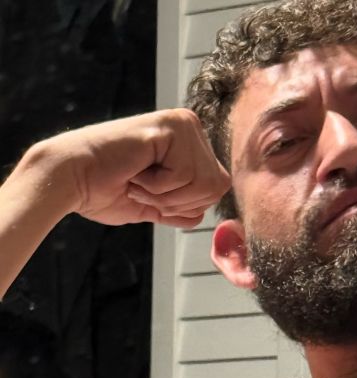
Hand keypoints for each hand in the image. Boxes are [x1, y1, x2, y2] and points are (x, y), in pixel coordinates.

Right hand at [36, 109, 231, 228]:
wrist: (72, 180)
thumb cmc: (107, 191)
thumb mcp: (158, 204)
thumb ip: (186, 204)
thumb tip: (208, 209)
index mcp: (191, 142)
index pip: (218, 189)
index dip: (186, 205)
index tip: (152, 193)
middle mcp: (191, 126)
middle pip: (217, 188)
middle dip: (178, 201)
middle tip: (143, 187)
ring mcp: (182, 123)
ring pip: (204, 184)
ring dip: (166, 195)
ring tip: (139, 178)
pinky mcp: (170, 126)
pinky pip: (185, 177)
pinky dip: (157, 186)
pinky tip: (135, 170)